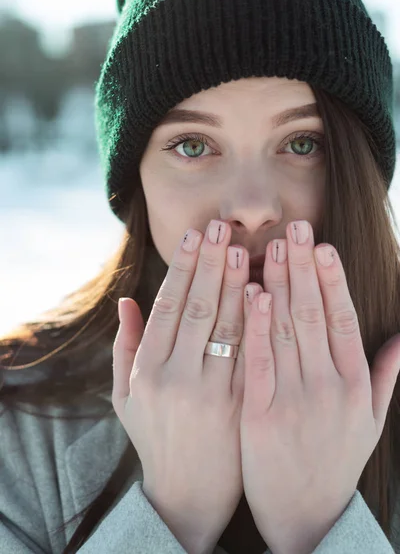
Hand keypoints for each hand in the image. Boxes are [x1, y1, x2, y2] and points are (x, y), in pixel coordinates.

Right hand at [112, 219, 250, 553]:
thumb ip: (124, 346)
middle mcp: (176, 377)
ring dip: (238, 284)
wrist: (188, 493)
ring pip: (228, 326)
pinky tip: (264, 292)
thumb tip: (125, 300)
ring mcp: (210, 392)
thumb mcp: (125, 395)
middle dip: (211, 264)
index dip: (183, 268)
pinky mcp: (239, 405)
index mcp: (147, 370)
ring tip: (245, 249)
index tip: (195, 236)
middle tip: (222, 228)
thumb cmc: (154, 437)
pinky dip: (257, 321)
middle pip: (198, 308)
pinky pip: (251, 354)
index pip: (167, 306)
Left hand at [240, 220, 399, 553]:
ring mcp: (294, 401)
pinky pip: (257, 361)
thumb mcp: (372, 422)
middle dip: (305, 268)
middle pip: (315, 316)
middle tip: (295, 229)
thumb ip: (386, 377)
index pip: (344, 320)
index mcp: (355, 385)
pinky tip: (252, 293)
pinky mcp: (260, 416)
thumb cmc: (336, 462)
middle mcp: (329, 388)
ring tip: (273, 248)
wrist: (307, 518)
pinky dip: (256, 325)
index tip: (324, 245)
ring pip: (286, 331)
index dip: (334, 280)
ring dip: (280, 285)